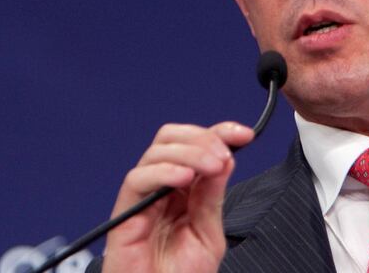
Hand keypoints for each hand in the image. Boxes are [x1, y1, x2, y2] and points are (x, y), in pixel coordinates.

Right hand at [102, 121, 254, 272]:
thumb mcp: (207, 234)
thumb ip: (212, 197)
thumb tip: (224, 159)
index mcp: (181, 190)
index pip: (195, 146)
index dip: (219, 133)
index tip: (243, 134)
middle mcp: (160, 188)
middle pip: (172, 138)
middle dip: (202, 139)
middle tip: (223, 155)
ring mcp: (142, 198)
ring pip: (157, 152)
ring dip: (189, 152)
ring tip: (211, 167)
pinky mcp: (125, 213)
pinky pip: (137, 179)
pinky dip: (163, 171)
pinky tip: (184, 178)